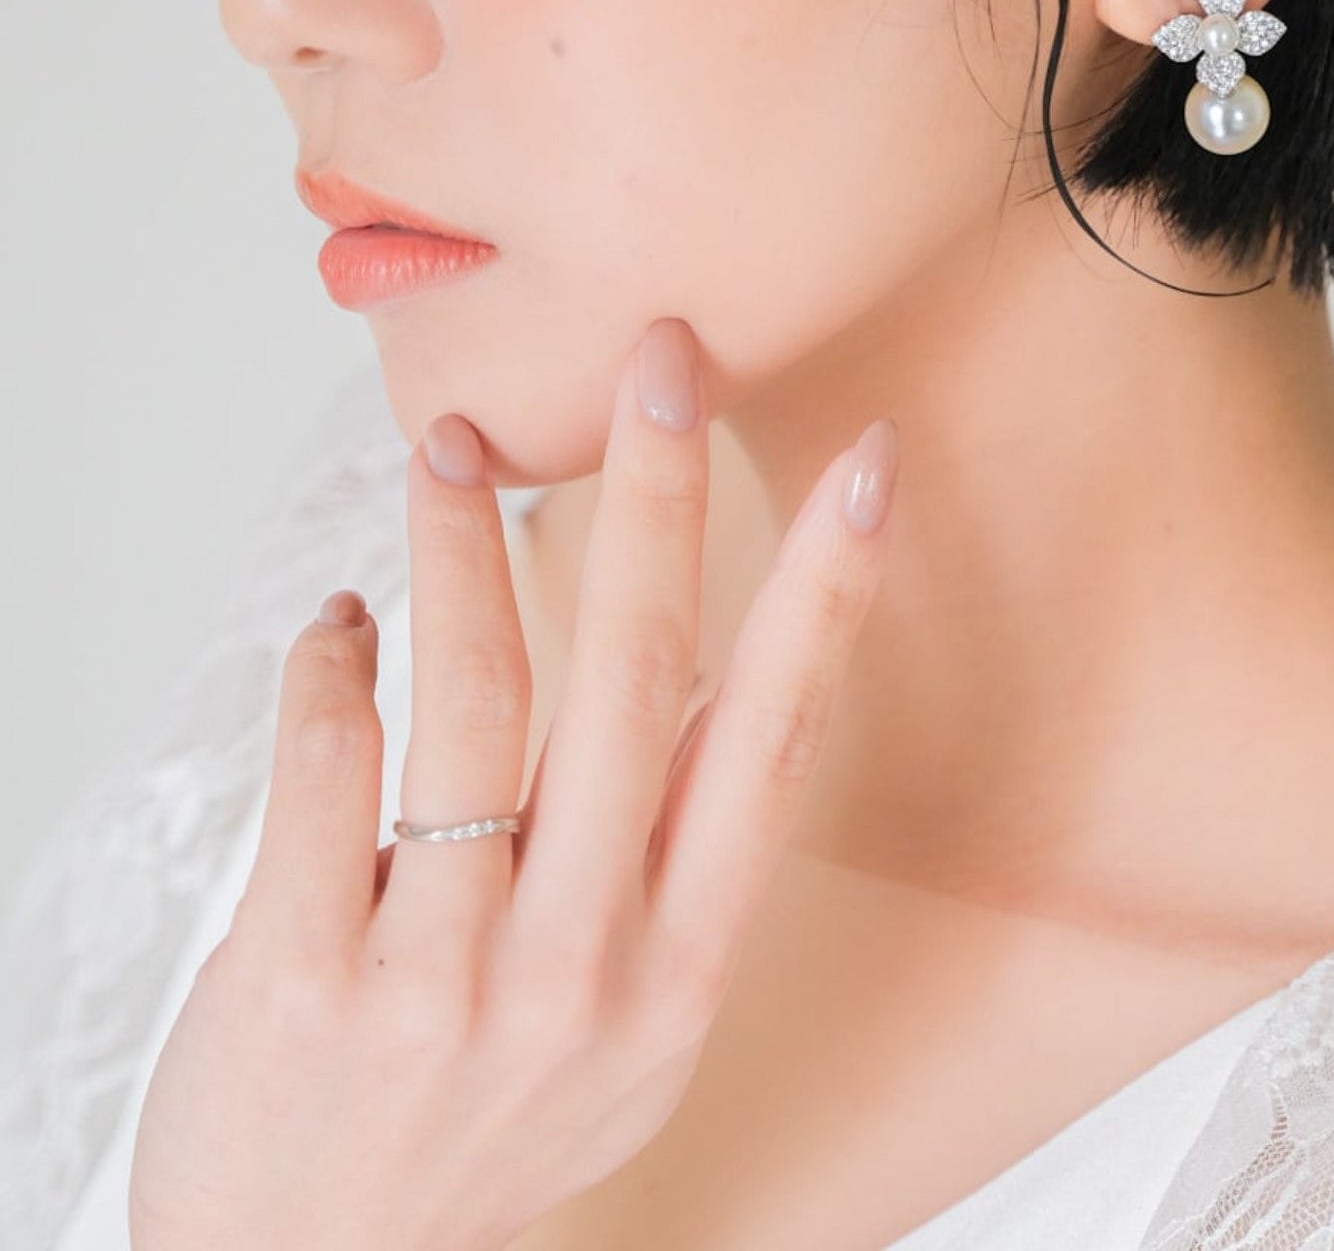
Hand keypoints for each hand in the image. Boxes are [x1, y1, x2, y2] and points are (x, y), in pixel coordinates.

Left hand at [129, 318, 898, 1250]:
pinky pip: (325, 778)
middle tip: (663, 365)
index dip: (826, 593)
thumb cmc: (487, 1132)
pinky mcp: (304, 985)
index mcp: (682, 963)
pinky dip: (333, 668)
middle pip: (636, 681)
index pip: (775, 738)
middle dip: (658, 500)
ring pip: (473, 702)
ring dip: (464, 547)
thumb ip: (670, 862)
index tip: (864, 469)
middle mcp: (586, 964)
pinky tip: (341, 620)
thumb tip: (707, 677)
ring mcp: (446, 979)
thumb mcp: (631, 1025)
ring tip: (450, 450)